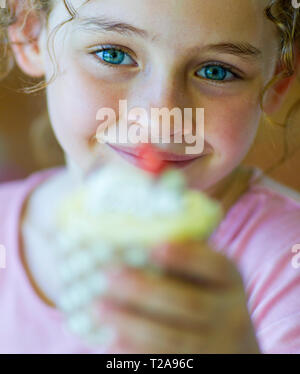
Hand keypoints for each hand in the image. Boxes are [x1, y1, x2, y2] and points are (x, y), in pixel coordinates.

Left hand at [91, 240, 260, 353]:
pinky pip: (166, 360)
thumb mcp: (206, 273)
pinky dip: (136, 352)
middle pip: (187, 303)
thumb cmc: (204, 295)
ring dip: (131, 322)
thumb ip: (182, 248)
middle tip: (108, 274)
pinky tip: (111, 341)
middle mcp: (231, 312)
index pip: (214, 264)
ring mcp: (218, 344)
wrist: (231, 346)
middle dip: (144, 290)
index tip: (153, 245)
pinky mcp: (201, 364)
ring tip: (98, 307)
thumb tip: (136, 200)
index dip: (185, 256)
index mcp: (230, 278)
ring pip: (172, 337)